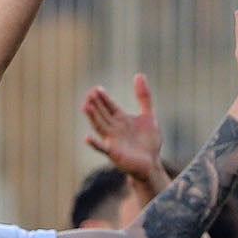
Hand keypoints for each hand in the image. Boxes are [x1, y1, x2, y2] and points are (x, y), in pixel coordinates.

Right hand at [81, 74, 166, 190]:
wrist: (152, 163)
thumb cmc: (149, 141)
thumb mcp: (149, 115)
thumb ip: (143, 96)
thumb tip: (139, 74)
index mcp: (120, 118)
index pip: (109, 105)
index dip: (104, 98)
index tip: (97, 88)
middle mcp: (114, 128)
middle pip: (102, 114)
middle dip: (96, 104)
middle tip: (89, 93)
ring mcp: (112, 141)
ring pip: (100, 127)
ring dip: (92, 117)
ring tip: (85, 106)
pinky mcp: (114, 153)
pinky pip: (102, 148)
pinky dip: (94, 144)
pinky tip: (86, 138)